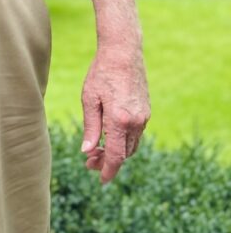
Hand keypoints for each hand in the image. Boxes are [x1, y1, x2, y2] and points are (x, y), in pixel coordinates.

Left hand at [80, 45, 149, 183]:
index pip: (115, 155)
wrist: (123, 52)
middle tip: (89, 163)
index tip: (101, 180)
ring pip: (131, 145)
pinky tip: (110, 137)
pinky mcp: (146, 111)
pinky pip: (136, 134)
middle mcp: (135, 122)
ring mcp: (143, 117)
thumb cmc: (101, 73)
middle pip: (124, 153)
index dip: (108, 170)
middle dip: (108, 161)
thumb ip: (90, 127)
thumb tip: (87, 151)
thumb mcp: (89, 99)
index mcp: (119, 120)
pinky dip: (124, 140)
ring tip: (96, 151)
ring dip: (117, 152)